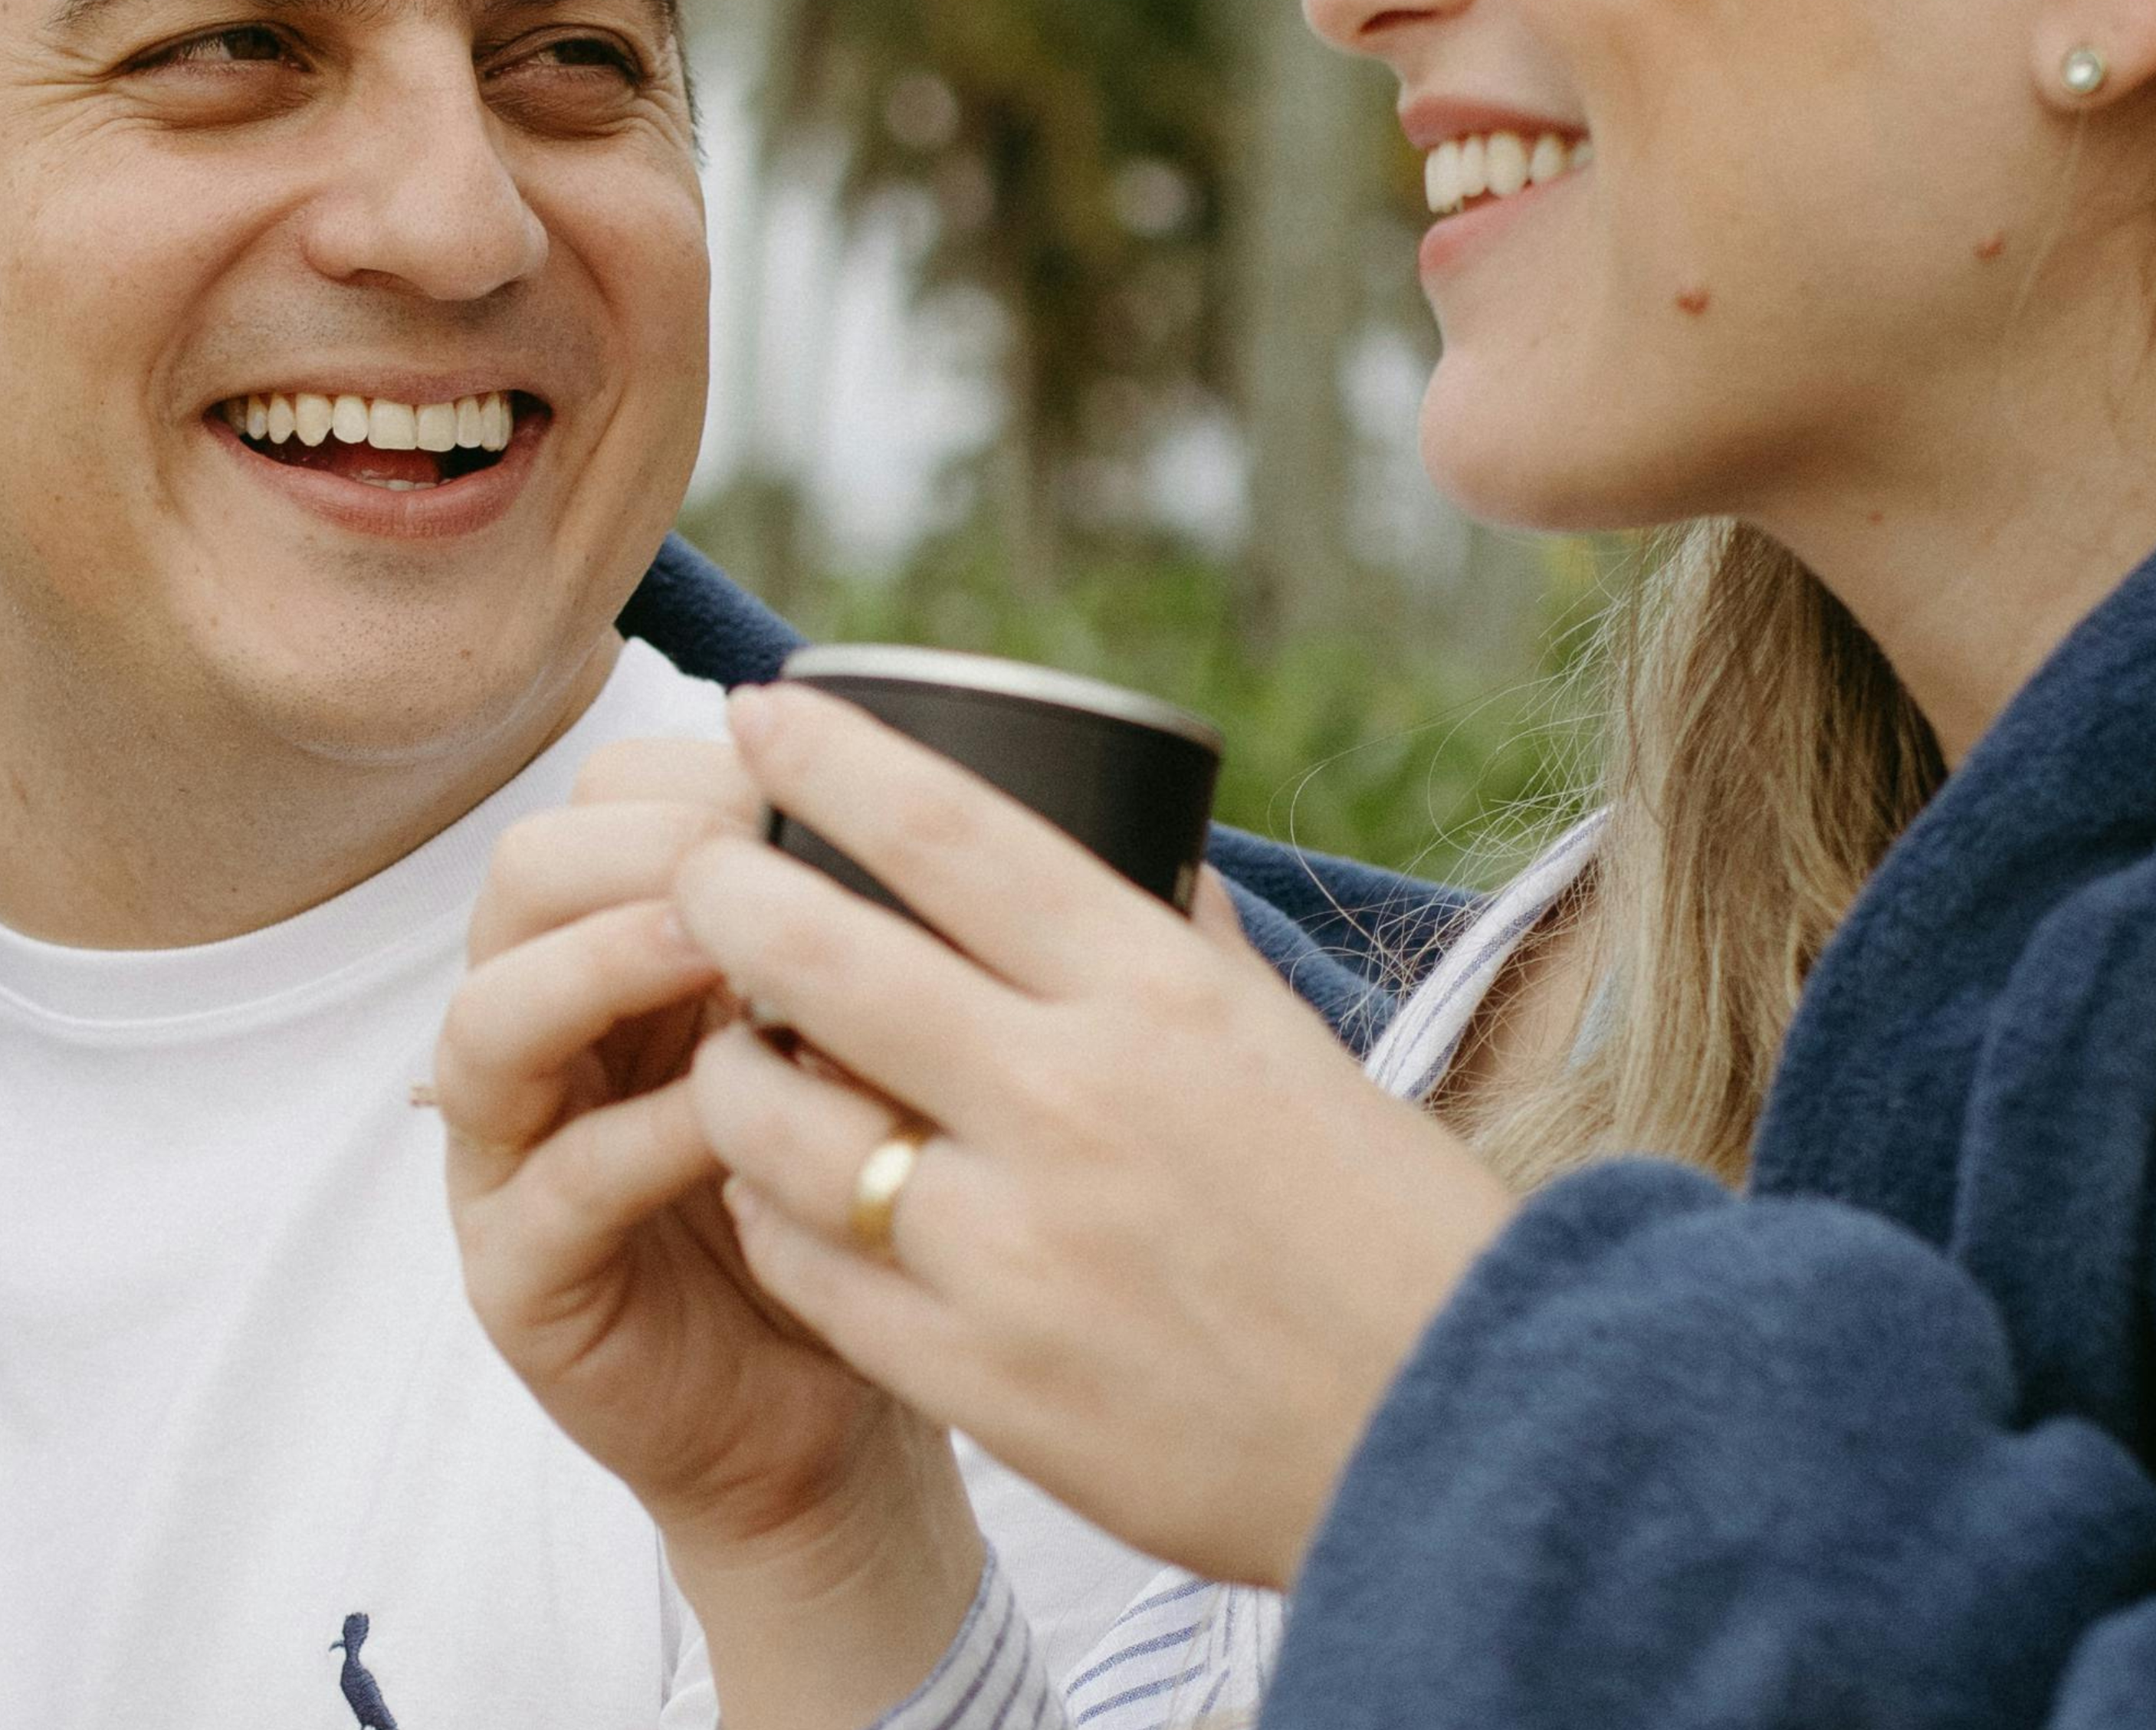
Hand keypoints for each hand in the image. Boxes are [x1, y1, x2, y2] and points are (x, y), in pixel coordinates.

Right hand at [438, 736, 984, 1728]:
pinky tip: (737, 1116)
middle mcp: (547, 1031)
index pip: (602, 802)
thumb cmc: (872, 1193)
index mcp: (622, 946)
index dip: (691, 773)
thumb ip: (878, 929)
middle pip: (522, 876)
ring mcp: (512, 1154)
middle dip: (641, 846)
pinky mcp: (520, 1275)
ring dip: (602, 963)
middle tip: (758, 848)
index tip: (801, 774)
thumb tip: (981, 794)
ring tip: (716, 945)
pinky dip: (642, 1135)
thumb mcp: (880, 1033)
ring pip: (490, 1015)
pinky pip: (554, 1182)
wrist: (850, 1410)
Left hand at [675, 685, 1524, 1590]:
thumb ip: (1174, 946)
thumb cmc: (1383, 1228)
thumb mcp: (1288, 1045)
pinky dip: (773, 1215)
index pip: (952, 834)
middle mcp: (1074, 1103)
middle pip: (820, 955)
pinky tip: (779, 1192)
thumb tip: (1095, 839)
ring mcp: (1016, 1249)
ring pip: (777, 1122)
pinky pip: (808, 1268)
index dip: (831, 758)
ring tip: (732, 1049)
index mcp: (1159, 996)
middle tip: (690, 869)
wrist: (1466, 1443)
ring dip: (730, 1069)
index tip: (757, 713)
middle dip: (721, 892)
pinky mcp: (982, 1380)